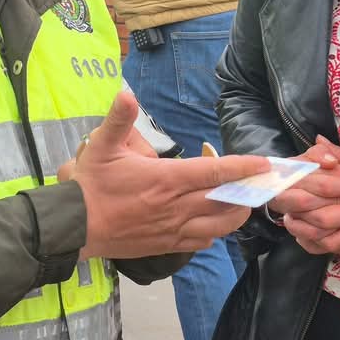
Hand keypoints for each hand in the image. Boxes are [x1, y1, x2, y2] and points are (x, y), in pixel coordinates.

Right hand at [69, 91, 270, 259]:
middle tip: (256, 179)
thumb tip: (126, 93)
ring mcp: (174, 229)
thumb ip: (118, 120)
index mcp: (166, 180)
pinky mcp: (168, 245)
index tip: (263, 163)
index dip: (242, 168)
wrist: (75, 227)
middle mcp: (176, 207)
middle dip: (247, 190)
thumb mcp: (102, 146)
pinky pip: (204, 241)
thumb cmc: (92, 185)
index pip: (214, 173)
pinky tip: (213, 219)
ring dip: (236, 212)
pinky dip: (216, 231)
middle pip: (227, 201)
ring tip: (240, 199)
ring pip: (221, 226)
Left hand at [277, 137, 339, 255]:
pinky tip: (304, 236)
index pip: (307, 176)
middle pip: (302, 202)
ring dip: (296, 223)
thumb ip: (336, 153)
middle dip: (286, 201)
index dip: (289, 177)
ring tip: (289, 218)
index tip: (280, 176)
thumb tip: (317, 140)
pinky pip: (325, 246)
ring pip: (311, 227)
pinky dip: (311, 243)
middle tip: (275, 198)